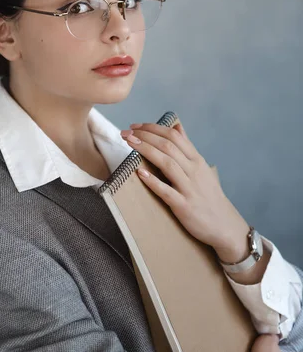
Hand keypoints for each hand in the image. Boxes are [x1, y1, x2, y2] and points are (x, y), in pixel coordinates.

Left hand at [121, 121, 249, 255]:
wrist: (224, 225)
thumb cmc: (209, 196)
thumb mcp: (201, 168)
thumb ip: (187, 147)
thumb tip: (177, 126)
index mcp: (197, 160)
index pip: (174, 137)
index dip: (153, 129)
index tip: (135, 126)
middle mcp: (194, 170)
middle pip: (168, 146)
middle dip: (145, 136)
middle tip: (126, 133)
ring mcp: (189, 188)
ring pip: (167, 164)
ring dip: (146, 151)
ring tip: (130, 143)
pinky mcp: (184, 206)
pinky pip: (167, 192)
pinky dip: (153, 181)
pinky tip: (140, 173)